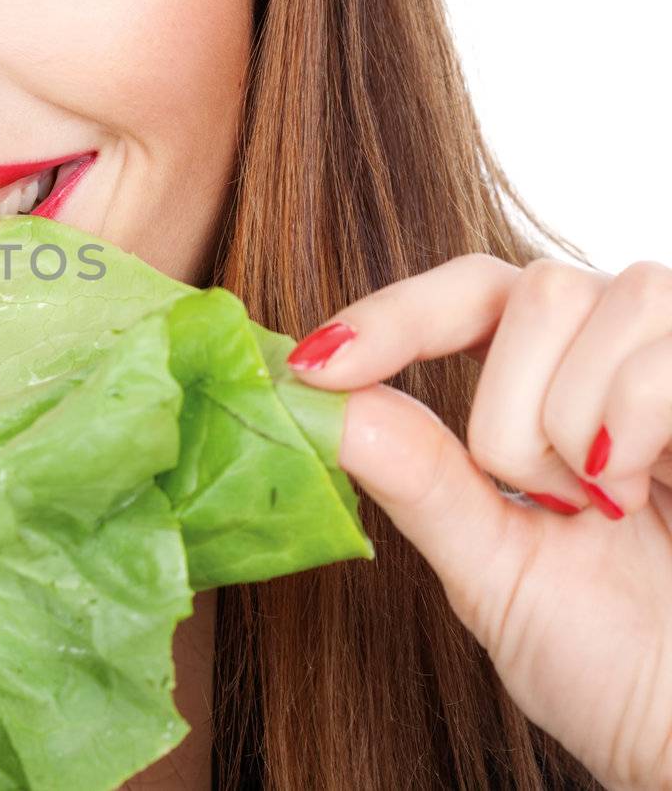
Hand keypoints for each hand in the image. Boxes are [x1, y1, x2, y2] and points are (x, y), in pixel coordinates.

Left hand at [287, 254, 671, 790]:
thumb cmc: (619, 662)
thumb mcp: (495, 569)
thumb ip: (418, 479)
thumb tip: (317, 399)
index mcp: (558, 384)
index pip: (467, 294)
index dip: (391, 316)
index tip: (313, 367)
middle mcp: (626, 353)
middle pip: (531, 288)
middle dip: (508, 411)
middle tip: (550, 502)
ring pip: (587, 296)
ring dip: (570, 421)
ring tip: (610, 506)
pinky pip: (656, 359)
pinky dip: (639, 421)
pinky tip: (654, 493)